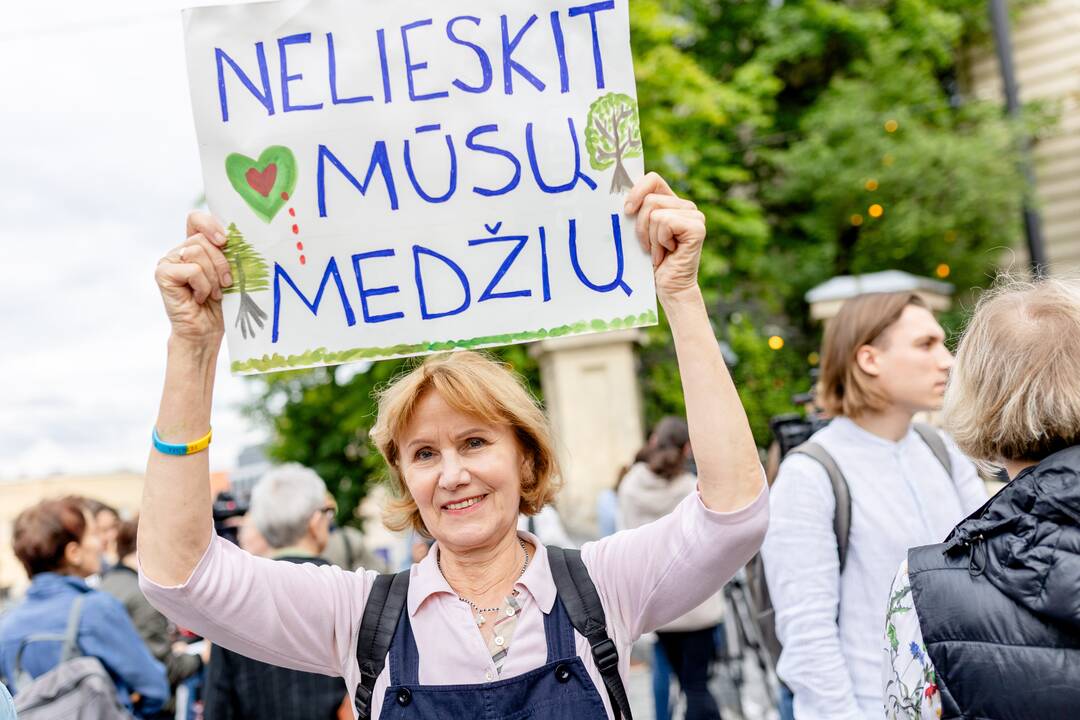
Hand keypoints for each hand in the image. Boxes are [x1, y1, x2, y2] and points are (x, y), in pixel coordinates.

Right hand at [155, 212, 231, 344]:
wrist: (206, 331)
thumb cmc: (221, 303)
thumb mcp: (230, 273)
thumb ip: (228, 253)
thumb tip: (236, 237)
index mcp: (195, 246)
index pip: (196, 219)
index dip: (210, 224)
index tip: (225, 240)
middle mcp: (179, 251)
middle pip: (202, 239)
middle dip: (221, 263)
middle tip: (226, 284)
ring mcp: (168, 261)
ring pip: (197, 252)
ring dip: (213, 277)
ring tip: (213, 293)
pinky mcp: (163, 274)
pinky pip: (192, 269)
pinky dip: (203, 285)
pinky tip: (198, 298)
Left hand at [624, 172, 705, 304]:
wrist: (668, 288)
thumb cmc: (649, 263)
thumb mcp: (638, 232)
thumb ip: (635, 211)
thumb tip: (614, 190)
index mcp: (672, 203)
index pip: (652, 179)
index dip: (636, 191)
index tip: (627, 211)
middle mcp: (686, 206)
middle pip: (649, 200)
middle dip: (641, 227)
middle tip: (649, 247)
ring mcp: (694, 216)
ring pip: (655, 212)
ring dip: (651, 238)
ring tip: (659, 251)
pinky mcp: (697, 227)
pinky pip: (664, 222)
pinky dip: (660, 241)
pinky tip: (668, 253)